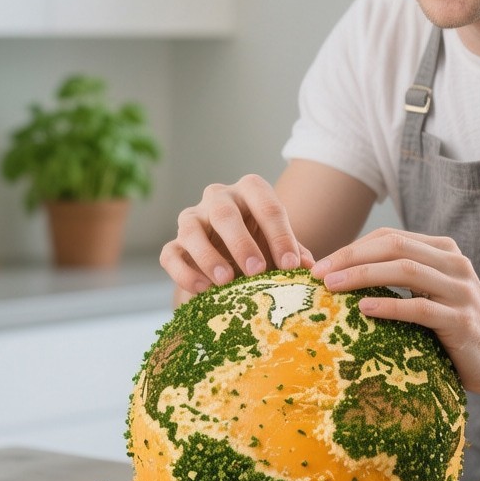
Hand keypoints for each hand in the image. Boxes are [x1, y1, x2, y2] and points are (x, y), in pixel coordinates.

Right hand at [160, 174, 313, 296]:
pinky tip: (202, 289)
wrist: (230, 259)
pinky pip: (171, 254)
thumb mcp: (279, 245)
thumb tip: (308, 266)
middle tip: (257, 270)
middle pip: (225, 212)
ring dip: (208, 256)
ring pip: (191, 229)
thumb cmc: (262, 245)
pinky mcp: (174, 244)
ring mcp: (192, 219)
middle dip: (241, 242)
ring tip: (226, 280)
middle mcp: (218, 198)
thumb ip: (293, 252)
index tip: (290, 265)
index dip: (280, 236)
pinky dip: (184, 272)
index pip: (267, 206)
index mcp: (250, 191)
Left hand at [312, 227, 479, 393]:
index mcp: (443, 251)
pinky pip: (420, 309)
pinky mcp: (462, 321)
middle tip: (319, 274)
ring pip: (406, 271)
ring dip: (363, 276)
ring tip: (333, 287)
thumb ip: (400, 279)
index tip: (320, 265)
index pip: (390, 238)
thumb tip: (340, 277)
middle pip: (395, 247)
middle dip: (351, 257)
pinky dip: (389, 306)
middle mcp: (454, 264)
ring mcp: (461, 291)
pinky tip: (363, 309)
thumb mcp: (429, 294)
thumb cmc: (454, 328)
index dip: (352, 247)